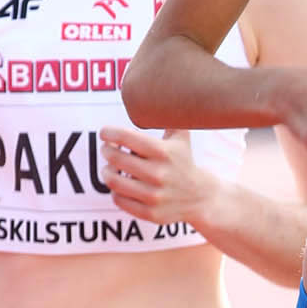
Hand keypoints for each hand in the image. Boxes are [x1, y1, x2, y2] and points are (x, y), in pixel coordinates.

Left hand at [99, 126, 213, 228]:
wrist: (201, 198)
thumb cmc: (184, 162)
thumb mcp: (181, 138)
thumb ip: (168, 116)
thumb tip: (156, 93)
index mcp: (164, 152)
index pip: (126, 137)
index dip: (109, 133)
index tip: (105, 133)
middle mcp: (158, 174)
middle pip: (115, 159)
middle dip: (106, 151)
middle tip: (107, 149)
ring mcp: (154, 196)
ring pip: (113, 181)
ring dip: (106, 172)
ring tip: (109, 168)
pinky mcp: (150, 213)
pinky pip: (119, 200)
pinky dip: (115, 191)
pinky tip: (120, 186)